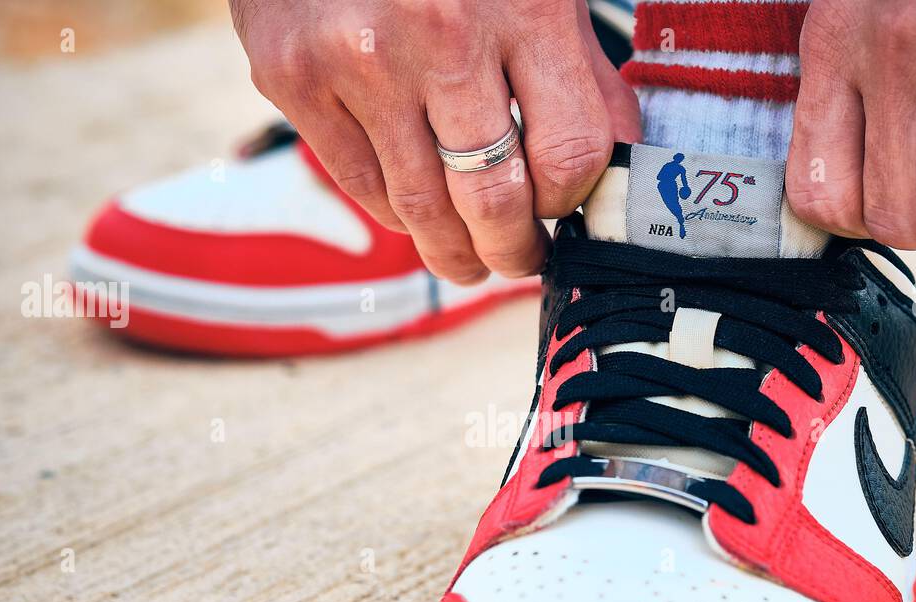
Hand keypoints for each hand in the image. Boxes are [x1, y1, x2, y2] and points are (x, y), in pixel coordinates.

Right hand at [231, 0, 641, 282]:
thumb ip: (578, 69)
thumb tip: (621, 166)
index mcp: (523, 5)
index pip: (570, 155)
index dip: (571, 202)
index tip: (563, 214)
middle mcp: (440, 34)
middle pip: (493, 200)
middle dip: (513, 251)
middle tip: (517, 262)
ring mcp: (359, 60)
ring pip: (422, 208)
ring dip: (453, 253)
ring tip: (468, 260)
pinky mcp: (294, 77)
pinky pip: (361, 185)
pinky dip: (396, 211)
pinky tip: (415, 208)